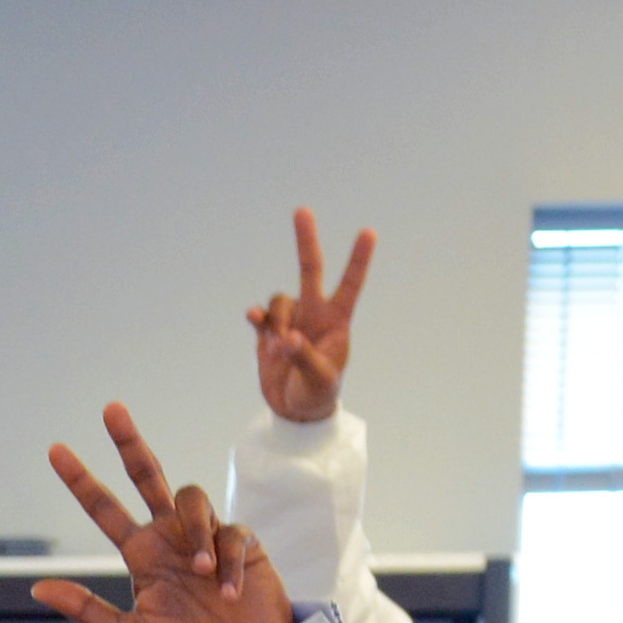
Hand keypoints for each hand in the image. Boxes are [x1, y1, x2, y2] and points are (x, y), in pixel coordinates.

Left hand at [32, 406, 294, 622]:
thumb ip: (87, 610)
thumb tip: (36, 588)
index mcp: (140, 553)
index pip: (104, 509)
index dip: (81, 480)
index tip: (55, 450)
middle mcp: (168, 536)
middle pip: (146, 475)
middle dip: (128, 443)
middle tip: (109, 409)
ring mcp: (205, 535)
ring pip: (191, 498)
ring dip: (195, 533)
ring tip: (202, 576)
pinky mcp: (241, 541)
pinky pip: (231, 533)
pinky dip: (228, 562)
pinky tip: (230, 594)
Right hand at [249, 209, 369, 427]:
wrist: (296, 412)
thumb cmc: (319, 394)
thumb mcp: (319, 379)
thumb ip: (303, 356)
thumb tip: (284, 338)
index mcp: (336, 321)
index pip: (350, 284)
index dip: (359, 259)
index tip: (369, 232)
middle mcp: (313, 314)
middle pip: (310, 270)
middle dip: (306, 240)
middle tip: (302, 211)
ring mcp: (290, 322)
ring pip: (279, 300)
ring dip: (277, 319)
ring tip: (279, 348)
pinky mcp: (267, 335)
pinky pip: (260, 317)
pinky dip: (256, 317)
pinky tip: (254, 319)